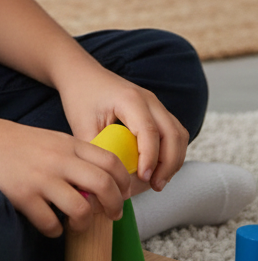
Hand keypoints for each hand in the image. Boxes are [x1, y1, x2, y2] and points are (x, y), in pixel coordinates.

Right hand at [0, 115, 131, 237]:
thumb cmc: (10, 140)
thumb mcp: (47, 138)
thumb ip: (70, 154)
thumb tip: (96, 178)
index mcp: (66, 143)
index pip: (110, 161)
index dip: (124, 182)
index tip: (124, 194)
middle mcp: (58, 160)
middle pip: (104, 185)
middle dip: (115, 206)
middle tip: (111, 215)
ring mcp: (41, 178)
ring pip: (82, 209)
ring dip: (84, 224)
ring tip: (76, 224)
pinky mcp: (24, 196)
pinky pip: (51, 223)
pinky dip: (55, 230)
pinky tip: (49, 224)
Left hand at [58, 61, 188, 193]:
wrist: (82, 74)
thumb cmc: (80, 97)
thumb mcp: (81, 125)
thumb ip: (99, 151)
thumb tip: (112, 180)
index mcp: (129, 99)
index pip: (149, 131)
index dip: (150, 158)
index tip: (143, 179)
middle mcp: (148, 99)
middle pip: (173, 134)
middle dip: (168, 165)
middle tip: (155, 186)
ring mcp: (155, 103)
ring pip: (179, 134)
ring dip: (174, 160)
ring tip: (157, 181)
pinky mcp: (156, 110)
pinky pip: (174, 132)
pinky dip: (172, 152)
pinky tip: (157, 168)